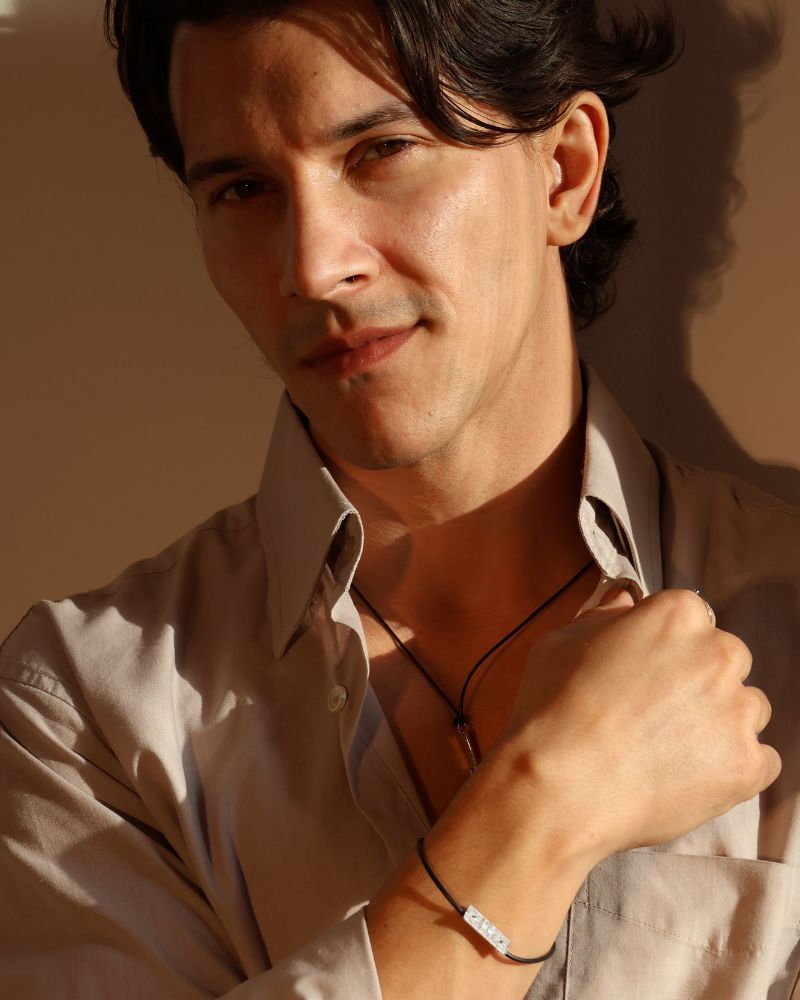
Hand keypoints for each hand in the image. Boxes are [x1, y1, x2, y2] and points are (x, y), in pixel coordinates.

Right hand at [499, 587, 779, 860]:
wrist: (561, 787)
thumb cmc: (554, 711)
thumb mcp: (563, 640)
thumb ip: (606, 615)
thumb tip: (626, 603)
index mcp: (677, 615)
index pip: (690, 617)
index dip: (664, 645)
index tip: (644, 667)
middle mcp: (718, 654)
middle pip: (725, 660)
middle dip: (697, 680)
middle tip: (653, 710)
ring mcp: (738, 712)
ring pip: (746, 710)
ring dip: (718, 722)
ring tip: (667, 748)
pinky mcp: (748, 765)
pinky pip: (760, 760)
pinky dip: (731, 767)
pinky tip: (687, 774)